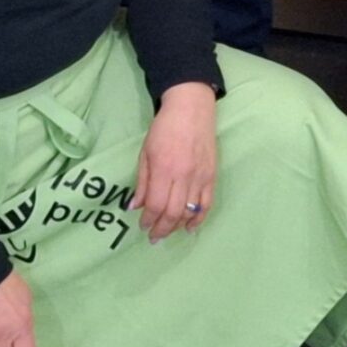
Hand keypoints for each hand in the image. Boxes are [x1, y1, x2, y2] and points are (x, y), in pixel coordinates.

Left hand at [134, 81, 218, 238]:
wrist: (191, 108)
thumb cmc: (164, 128)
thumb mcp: (145, 152)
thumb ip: (142, 181)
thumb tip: (134, 207)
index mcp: (164, 169)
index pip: (155, 204)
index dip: (148, 220)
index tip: (143, 226)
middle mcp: (183, 176)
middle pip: (172, 212)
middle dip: (161, 229)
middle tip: (154, 237)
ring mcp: (200, 176)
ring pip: (189, 211)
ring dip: (177, 226)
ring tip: (168, 232)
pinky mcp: (212, 175)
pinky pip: (207, 203)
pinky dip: (199, 218)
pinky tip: (190, 227)